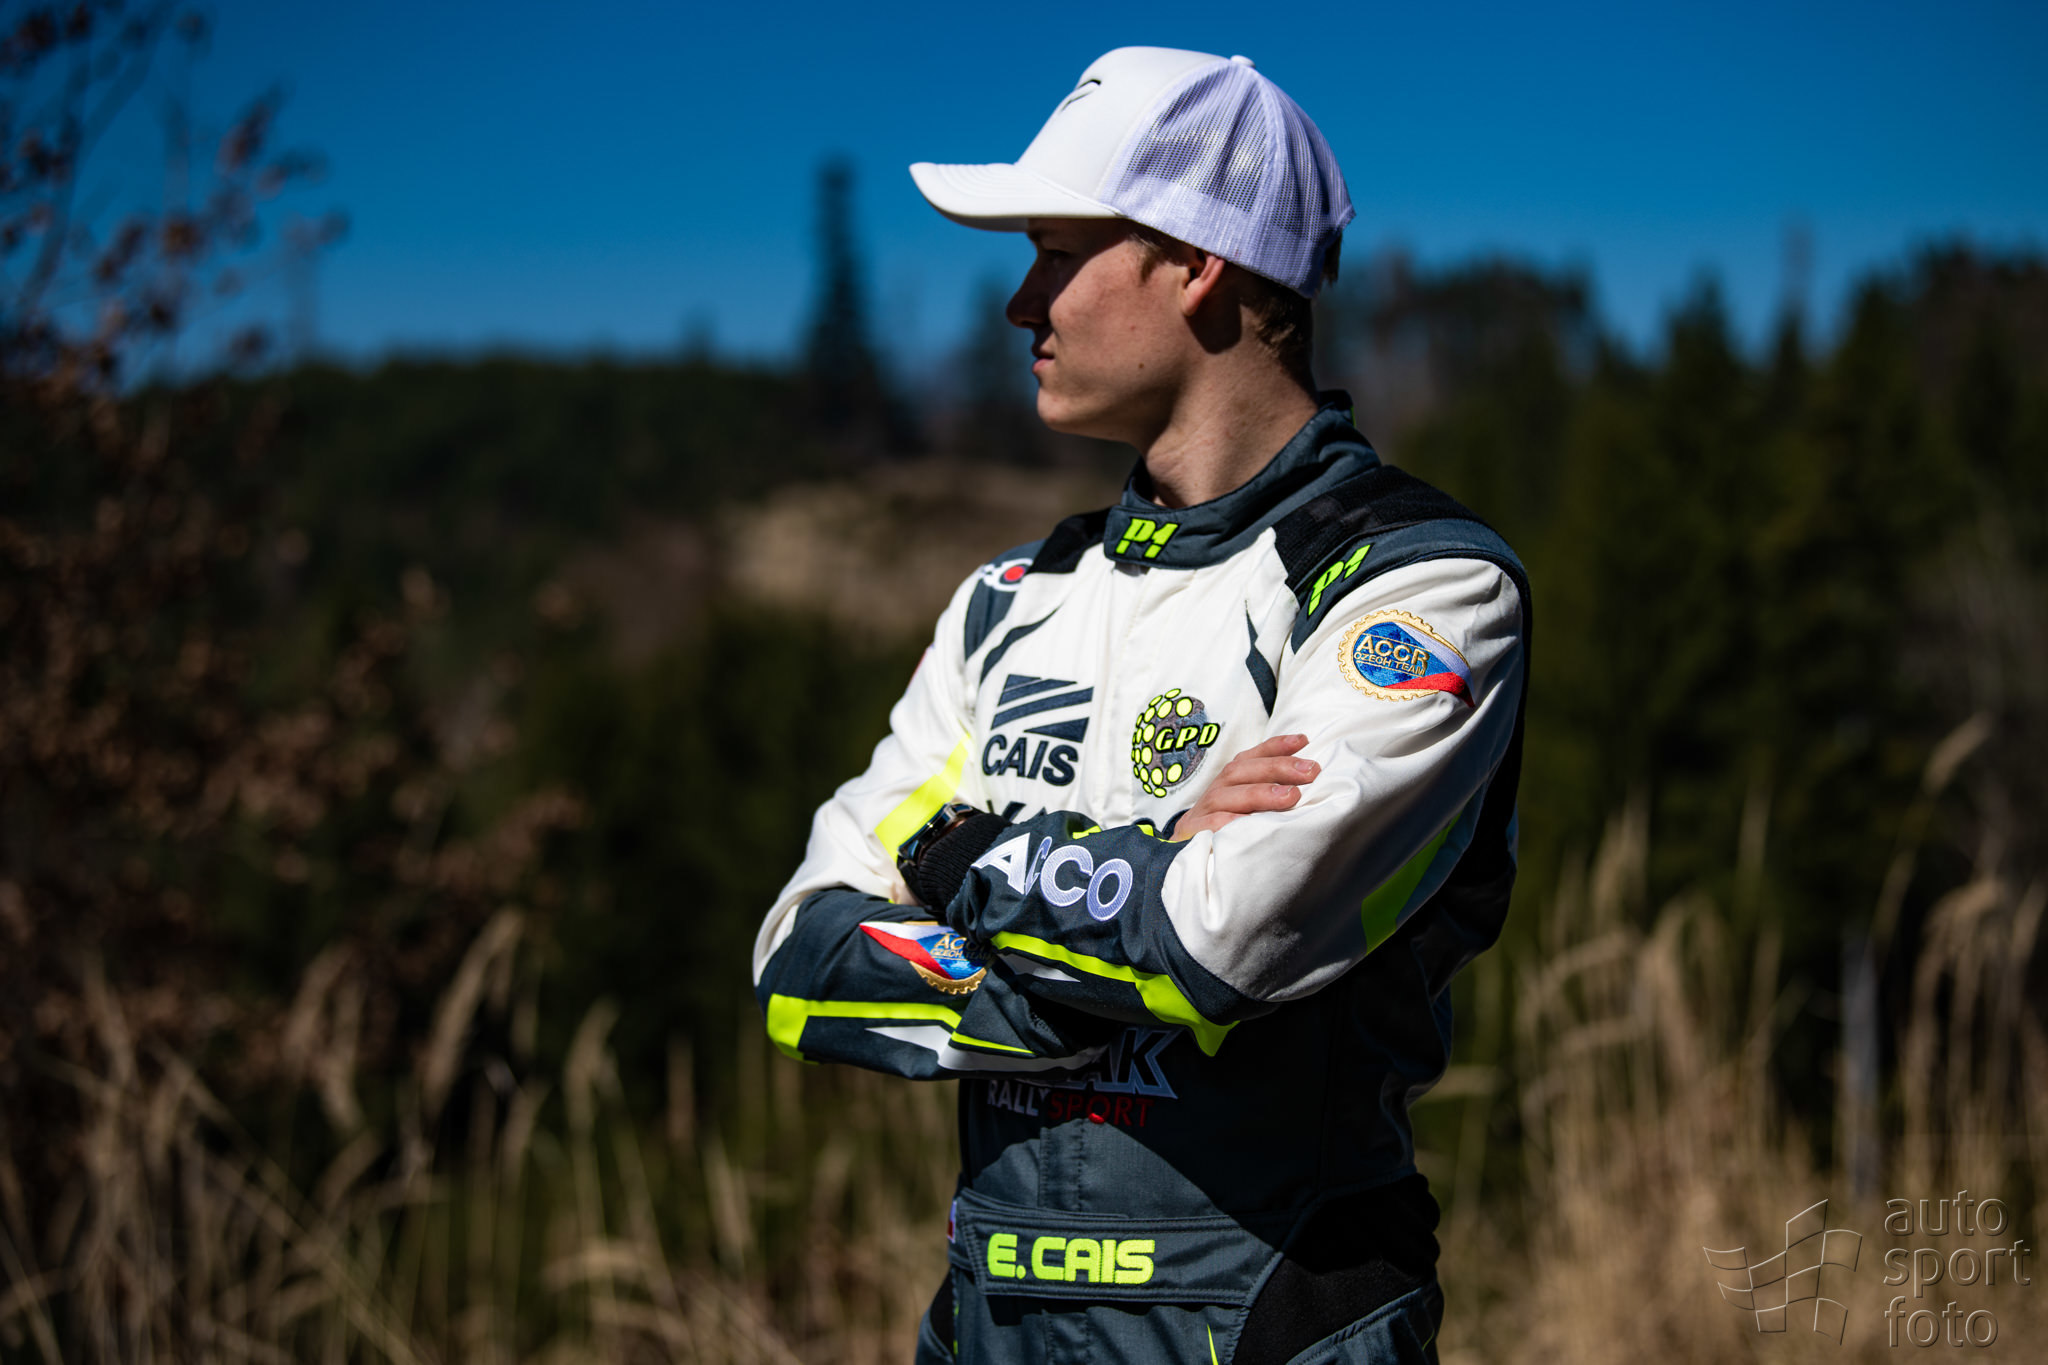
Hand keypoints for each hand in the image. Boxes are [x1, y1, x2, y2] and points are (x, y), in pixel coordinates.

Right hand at [1171, 734, 1318, 840]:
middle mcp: (1215, 792)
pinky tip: (1253, 823)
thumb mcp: (1249, 814)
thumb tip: (1308, 789)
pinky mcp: (1191, 834)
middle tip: (1310, 772)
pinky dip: (1231, 822)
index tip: (1303, 741)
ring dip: (1260, 793)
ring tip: (1291, 796)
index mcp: (1229, 783)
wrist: (1180, 859)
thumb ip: (1272, 801)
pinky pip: (1210, 825)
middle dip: (1277, 768)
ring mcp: (1201, 812)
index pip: (1250, 758)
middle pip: (1240, 771)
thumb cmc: (1227, 834)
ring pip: (1226, 796)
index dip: (1275, 746)